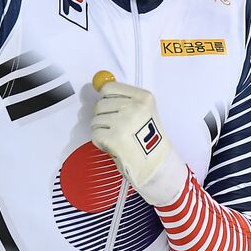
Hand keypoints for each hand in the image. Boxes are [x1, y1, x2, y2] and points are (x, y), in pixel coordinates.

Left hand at [91, 73, 187, 205]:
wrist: (156, 164)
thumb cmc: (148, 140)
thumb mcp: (142, 112)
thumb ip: (122, 99)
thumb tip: (98, 85)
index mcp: (142, 97)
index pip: (109, 88)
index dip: (106, 99)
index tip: (112, 108)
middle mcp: (134, 107)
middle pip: (100, 104)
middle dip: (104, 117)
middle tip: (118, 129)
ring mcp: (123, 121)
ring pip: (95, 120)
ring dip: (102, 130)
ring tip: (118, 138)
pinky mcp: (113, 137)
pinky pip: (95, 134)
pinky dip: (100, 142)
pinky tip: (114, 146)